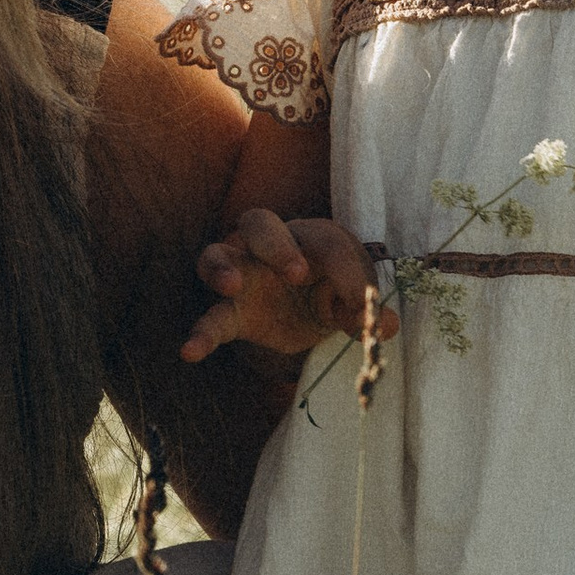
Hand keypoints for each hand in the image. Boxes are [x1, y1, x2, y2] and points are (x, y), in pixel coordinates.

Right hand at [180, 209, 394, 364]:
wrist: (303, 315)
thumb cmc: (331, 295)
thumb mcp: (351, 304)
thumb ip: (364, 312)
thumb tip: (385, 326)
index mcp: (311, 237)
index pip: (327, 244)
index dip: (346, 275)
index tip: (363, 308)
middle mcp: (270, 245)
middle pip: (260, 223)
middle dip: (276, 245)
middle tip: (297, 274)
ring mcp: (242, 272)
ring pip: (216, 254)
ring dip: (221, 267)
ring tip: (231, 286)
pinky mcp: (230, 309)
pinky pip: (210, 316)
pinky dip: (201, 333)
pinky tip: (190, 351)